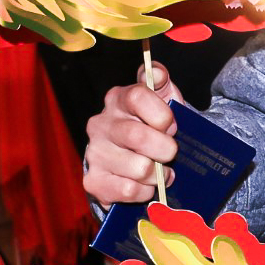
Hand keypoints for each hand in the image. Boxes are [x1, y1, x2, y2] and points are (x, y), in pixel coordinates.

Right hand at [84, 63, 175, 205]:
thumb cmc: (150, 128)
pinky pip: (128, 190)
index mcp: (117, 99)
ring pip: (138, 168)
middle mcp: (100, 124)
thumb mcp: (161, 100)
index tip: (171, 126)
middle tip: (170, 154)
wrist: (132, 160)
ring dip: (158, 174)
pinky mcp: (93, 181)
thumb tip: (159, 73)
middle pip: (137, 136)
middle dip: (164, 149)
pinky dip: (144, 191)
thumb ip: (161, 82)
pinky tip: (145, 185)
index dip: (162, 114)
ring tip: (160, 172)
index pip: (138, 96)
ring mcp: (94, 153)